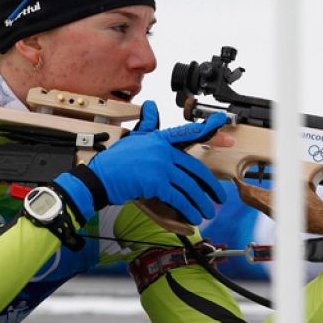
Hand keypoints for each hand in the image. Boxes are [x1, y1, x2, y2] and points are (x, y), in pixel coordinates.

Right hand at [54, 100, 228, 224]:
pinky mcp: (155, 182)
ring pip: (189, 186)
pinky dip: (188, 209)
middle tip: (219, 196)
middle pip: (194, 168)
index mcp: (159, 139)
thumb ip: (147, 124)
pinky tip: (194, 217)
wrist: (98, 179)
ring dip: (201, 202)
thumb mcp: (133, 138)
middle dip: (210, 185)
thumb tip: (150, 105)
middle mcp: (161, 150)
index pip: (187, 133)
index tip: (224, 128)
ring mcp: (159, 166)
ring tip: (207, 212)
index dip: (207, 130)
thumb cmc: (115, 161)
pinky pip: (178, 197)